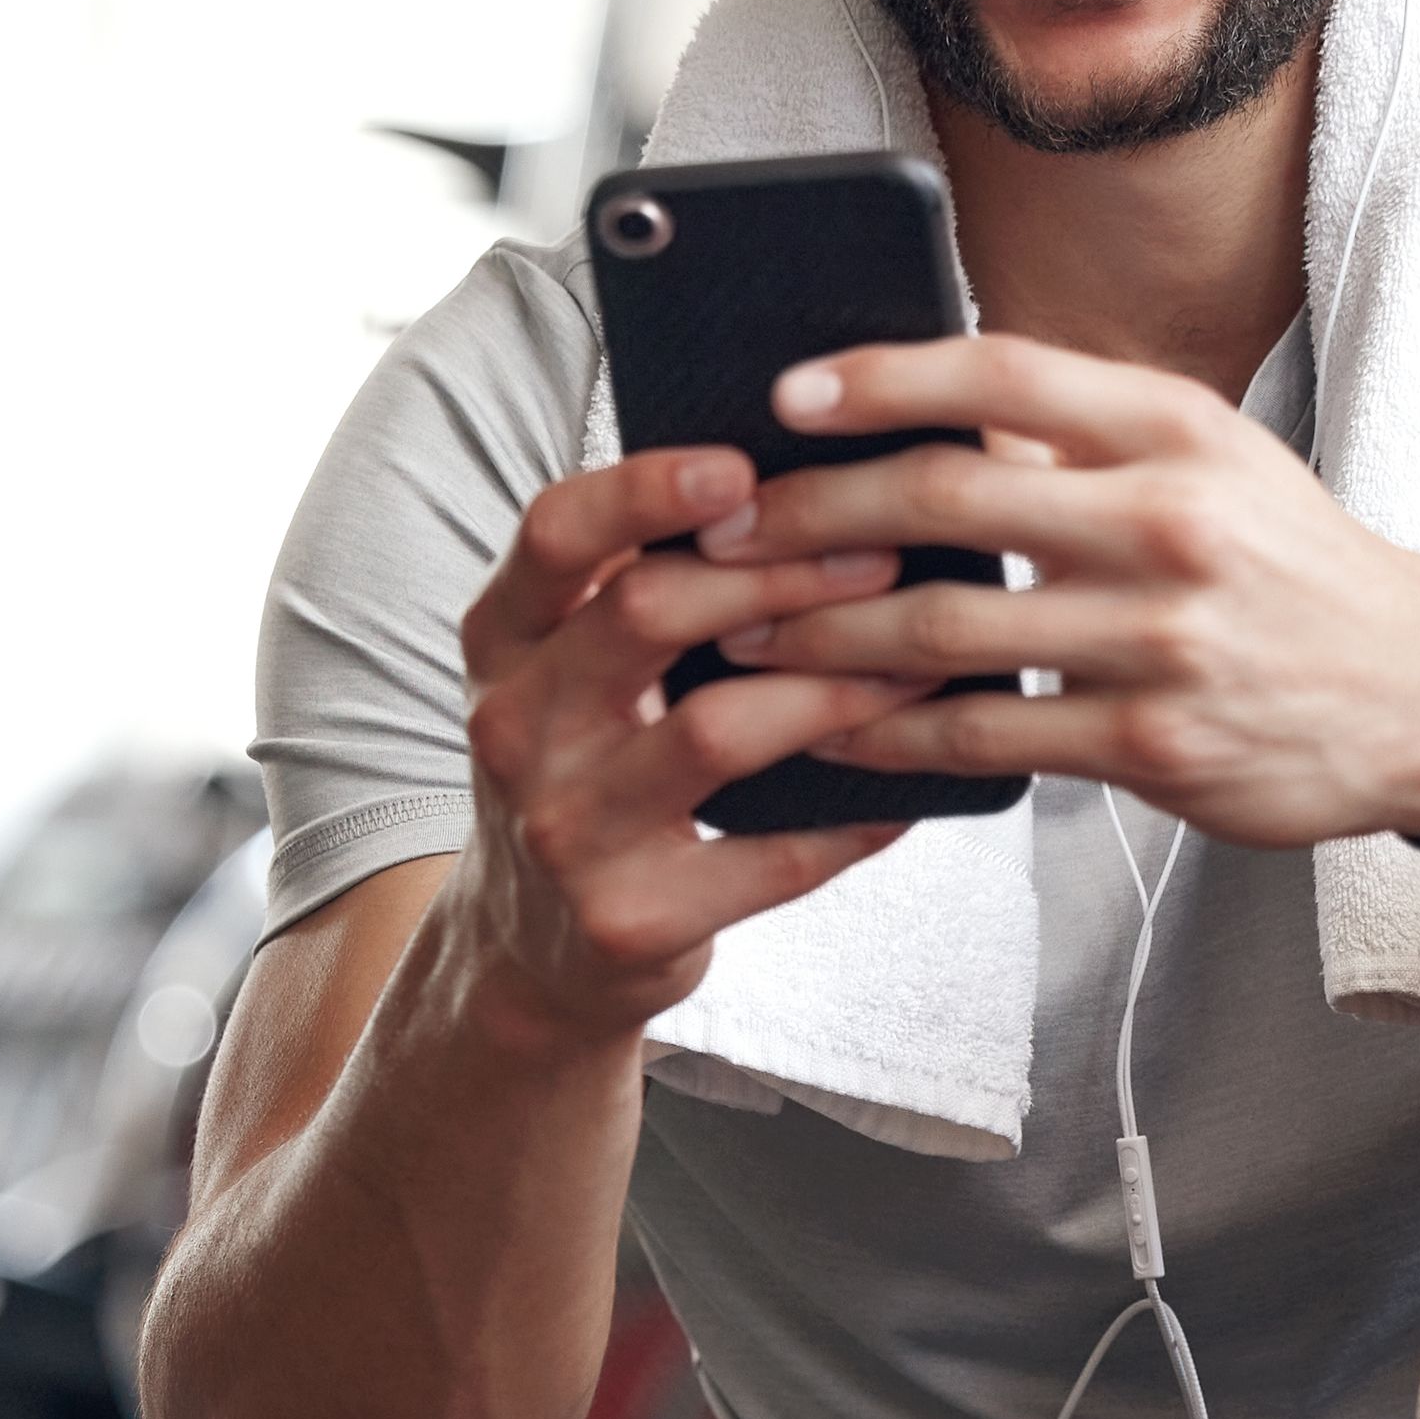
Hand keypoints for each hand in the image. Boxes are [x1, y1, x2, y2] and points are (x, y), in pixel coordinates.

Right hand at [443, 443, 914, 1041]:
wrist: (537, 952)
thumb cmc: (586, 769)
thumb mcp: (566, 670)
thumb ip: (635, 581)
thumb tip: (797, 482)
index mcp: (503, 640)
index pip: (556, 535)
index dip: (647, 489)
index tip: (744, 466)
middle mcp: (517, 728)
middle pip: (649, 613)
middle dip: (781, 574)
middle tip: (883, 555)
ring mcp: (567, 830)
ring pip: (718, 730)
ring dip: (835, 689)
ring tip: (916, 662)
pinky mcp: (631, 920)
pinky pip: (771, 858)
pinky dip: (852, 820)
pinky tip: (908, 789)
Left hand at [710, 334, 1419, 849]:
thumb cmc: (1293, 569)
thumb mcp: (1212, 463)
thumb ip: (1084, 439)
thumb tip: (928, 418)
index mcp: (1173, 429)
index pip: (1001, 378)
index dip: (879, 378)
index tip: (785, 394)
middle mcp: (1166, 520)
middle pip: (945, 499)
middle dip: (809, 514)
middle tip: (724, 527)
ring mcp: (1159, 637)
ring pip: (943, 629)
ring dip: (822, 635)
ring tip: (742, 633)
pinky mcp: (1153, 741)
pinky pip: (987, 735)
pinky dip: (895, 735)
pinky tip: (834, 731)